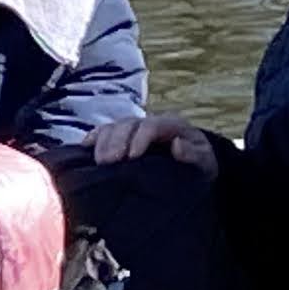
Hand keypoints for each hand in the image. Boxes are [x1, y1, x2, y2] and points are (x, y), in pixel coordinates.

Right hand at [91, 113, 216, 171]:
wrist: (193, 166)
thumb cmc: (198, 164)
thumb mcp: (204, 162)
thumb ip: (194, 153)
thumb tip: (178, 145)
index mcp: (171, 125)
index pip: (151, 125)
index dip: (140, 138)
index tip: (132, 157)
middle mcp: (149, 123)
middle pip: (128, 124)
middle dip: (116, 141)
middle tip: (108, 162)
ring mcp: (133, 129)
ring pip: (113, 127)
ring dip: (103, 142)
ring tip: (98, 161)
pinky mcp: (121, 138)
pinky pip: (103, 133)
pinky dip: (93, 139)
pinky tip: (84, 148)